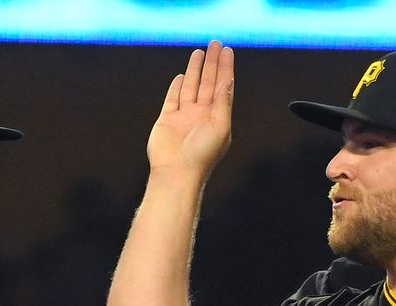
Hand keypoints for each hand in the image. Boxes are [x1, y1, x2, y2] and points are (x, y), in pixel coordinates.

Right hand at [147, 41, 234, 177]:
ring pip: (191, 87)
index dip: (226, 68)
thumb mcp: (220, 126)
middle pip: (208, 83)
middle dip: (212, 63)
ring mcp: (184, 117)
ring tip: (200, 53)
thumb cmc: (201, 155)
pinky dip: (178, 87)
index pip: (223, 87)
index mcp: (217, 117)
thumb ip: (223, 102)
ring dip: (196, 70)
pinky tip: (182, 76)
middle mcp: (202, 115)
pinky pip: (173, 99)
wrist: (176, 172)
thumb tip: (228, 80)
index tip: (227, 51)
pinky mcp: (168, 120)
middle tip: (215, 43)